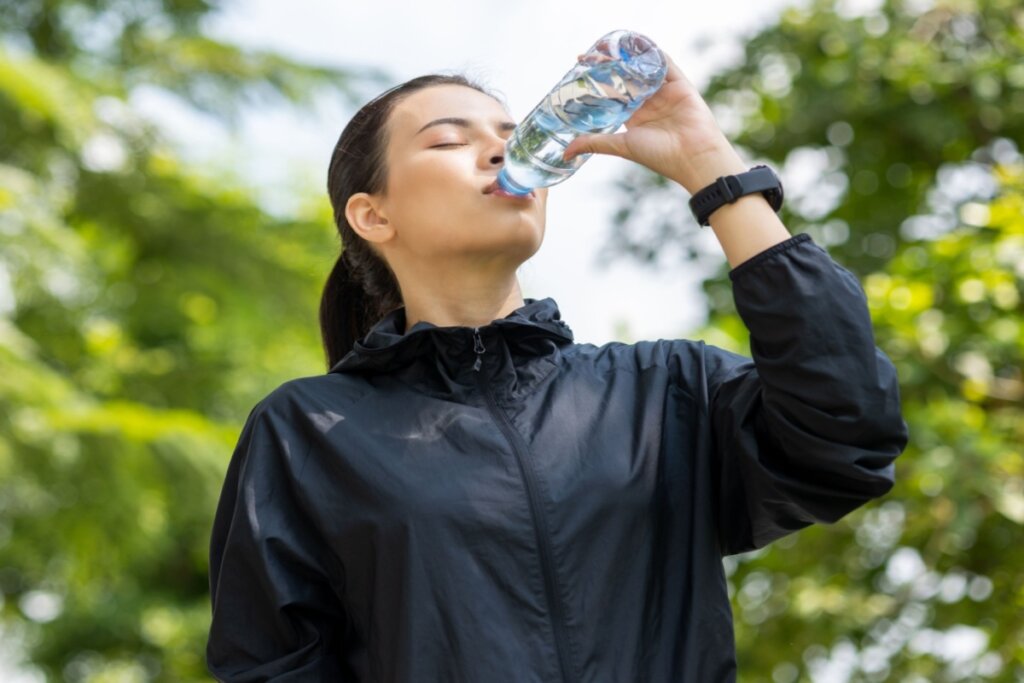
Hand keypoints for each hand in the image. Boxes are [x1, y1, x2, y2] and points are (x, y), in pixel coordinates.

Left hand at [561, 51, 746, 193]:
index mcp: (636, 117)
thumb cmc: (659, 156)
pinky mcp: (680, 85)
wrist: (692, 158)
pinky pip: (665, 64)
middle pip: (627, 77)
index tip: (580, 68)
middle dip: (609, 65)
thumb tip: (566, 152)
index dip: (598, 80)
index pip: (613, 93)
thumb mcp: (621, 146)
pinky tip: (638, 44)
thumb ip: (595, 143)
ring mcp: (665, 93)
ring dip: (628, 56)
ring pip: (644, 68)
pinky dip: (652, 53)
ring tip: (610, 46)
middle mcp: (650, 103)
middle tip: (590, 55)